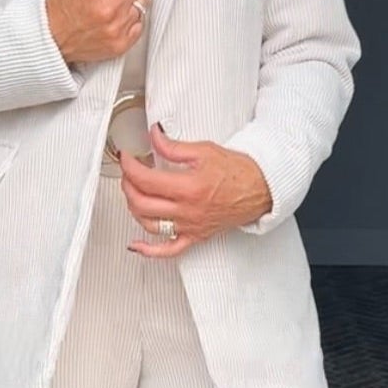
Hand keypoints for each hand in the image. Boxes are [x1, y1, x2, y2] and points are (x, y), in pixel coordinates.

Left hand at [120, 125, 272, 255]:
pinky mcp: (196, 237)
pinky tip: (136, 245)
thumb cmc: (240, 172)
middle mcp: (188, 210)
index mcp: (189, 187)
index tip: (126, 158)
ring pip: (149, 224)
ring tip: (133, 193)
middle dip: (128, 185)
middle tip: (128, 173)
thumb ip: (173, 147)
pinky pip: (169, 250)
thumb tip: (154, 137)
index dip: (129, 167)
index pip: (146, 179)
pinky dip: (149, 250)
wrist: (261, 189)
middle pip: (142, 203)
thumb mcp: (204, 151)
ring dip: (133, 208)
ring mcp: (190, 226)